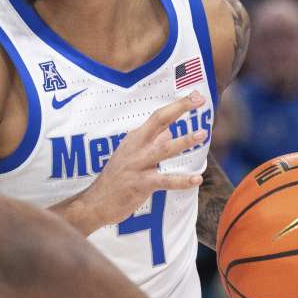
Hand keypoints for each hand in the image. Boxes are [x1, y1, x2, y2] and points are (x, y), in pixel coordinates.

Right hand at [74, 92, 207, 229]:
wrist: (95, 202)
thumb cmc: (116, 178)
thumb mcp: (131, 155)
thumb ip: (151, 143)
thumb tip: (169, 132)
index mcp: (135, 138)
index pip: (158, 116)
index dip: (177, 105)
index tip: (195, 96)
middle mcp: (136, 147)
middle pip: (159, 122)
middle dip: (179, 108)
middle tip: (199, 99)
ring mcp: (137, 164)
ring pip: (164, 149)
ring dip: (183, 141)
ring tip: (202, 134)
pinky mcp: (140, 184)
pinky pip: (165, 181)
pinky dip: (182, 180)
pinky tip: (196, 179)